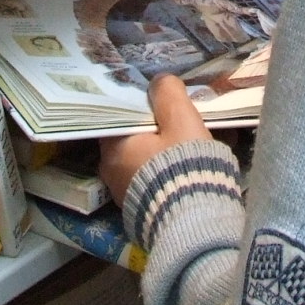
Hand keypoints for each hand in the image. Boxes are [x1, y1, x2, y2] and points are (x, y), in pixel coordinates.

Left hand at [100, 75, 215, 205]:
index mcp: (113, 146)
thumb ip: (169, 95)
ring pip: (140, 162)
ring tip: (188, 147)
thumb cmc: (183, 167)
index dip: (138, 107)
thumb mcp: (182, 121)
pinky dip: (164, 174)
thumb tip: (159, 81)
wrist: (194, 224)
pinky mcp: (140, 213)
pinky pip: (150, 183)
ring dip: (160, 154)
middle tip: (178, 122)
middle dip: (152, 131)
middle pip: (129, 140)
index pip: (118, 117)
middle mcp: (110, 171)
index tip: (157, 101)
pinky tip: (186, 171)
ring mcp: (123, 195)